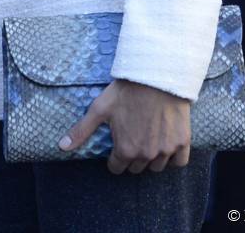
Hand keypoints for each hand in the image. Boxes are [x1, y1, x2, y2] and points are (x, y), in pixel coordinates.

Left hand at [60, 79, 190, 174]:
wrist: (156, 76)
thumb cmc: (126, 90)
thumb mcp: (100, 108)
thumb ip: (82, 130)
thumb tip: (62, 147)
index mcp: (126, 150)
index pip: (117, 168)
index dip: (114, 156)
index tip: (117, 143)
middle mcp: (146, 155)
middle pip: (136, 168)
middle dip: (131, 157)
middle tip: (131, 136)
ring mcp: (166, 150)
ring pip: (156, 167)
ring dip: (151, 158)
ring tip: (147, 138)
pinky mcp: (182, 143)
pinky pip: (179, 162)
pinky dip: (173, 157)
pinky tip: (166, 144)